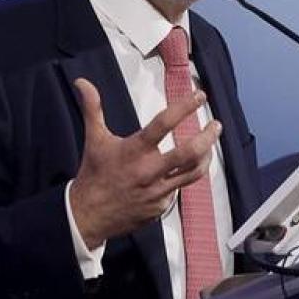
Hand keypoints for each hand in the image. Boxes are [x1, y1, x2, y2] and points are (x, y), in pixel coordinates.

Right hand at [68, 78, 220, 249]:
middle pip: (189, 153)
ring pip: (193, 173)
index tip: (199, 96)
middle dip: (208, 136)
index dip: (185, 107)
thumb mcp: (94, 139)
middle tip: (216, 125)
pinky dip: (183, 177)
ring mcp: (158, 192)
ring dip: (205, 157)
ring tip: (209, 145)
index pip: (164, 123)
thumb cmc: (93, 174)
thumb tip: (82, 82)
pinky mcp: (161, 207)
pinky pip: (179, 189)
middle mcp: (150, 171)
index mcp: (135, 151)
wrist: (87, 216)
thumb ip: (92, 109)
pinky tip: (183, 169)